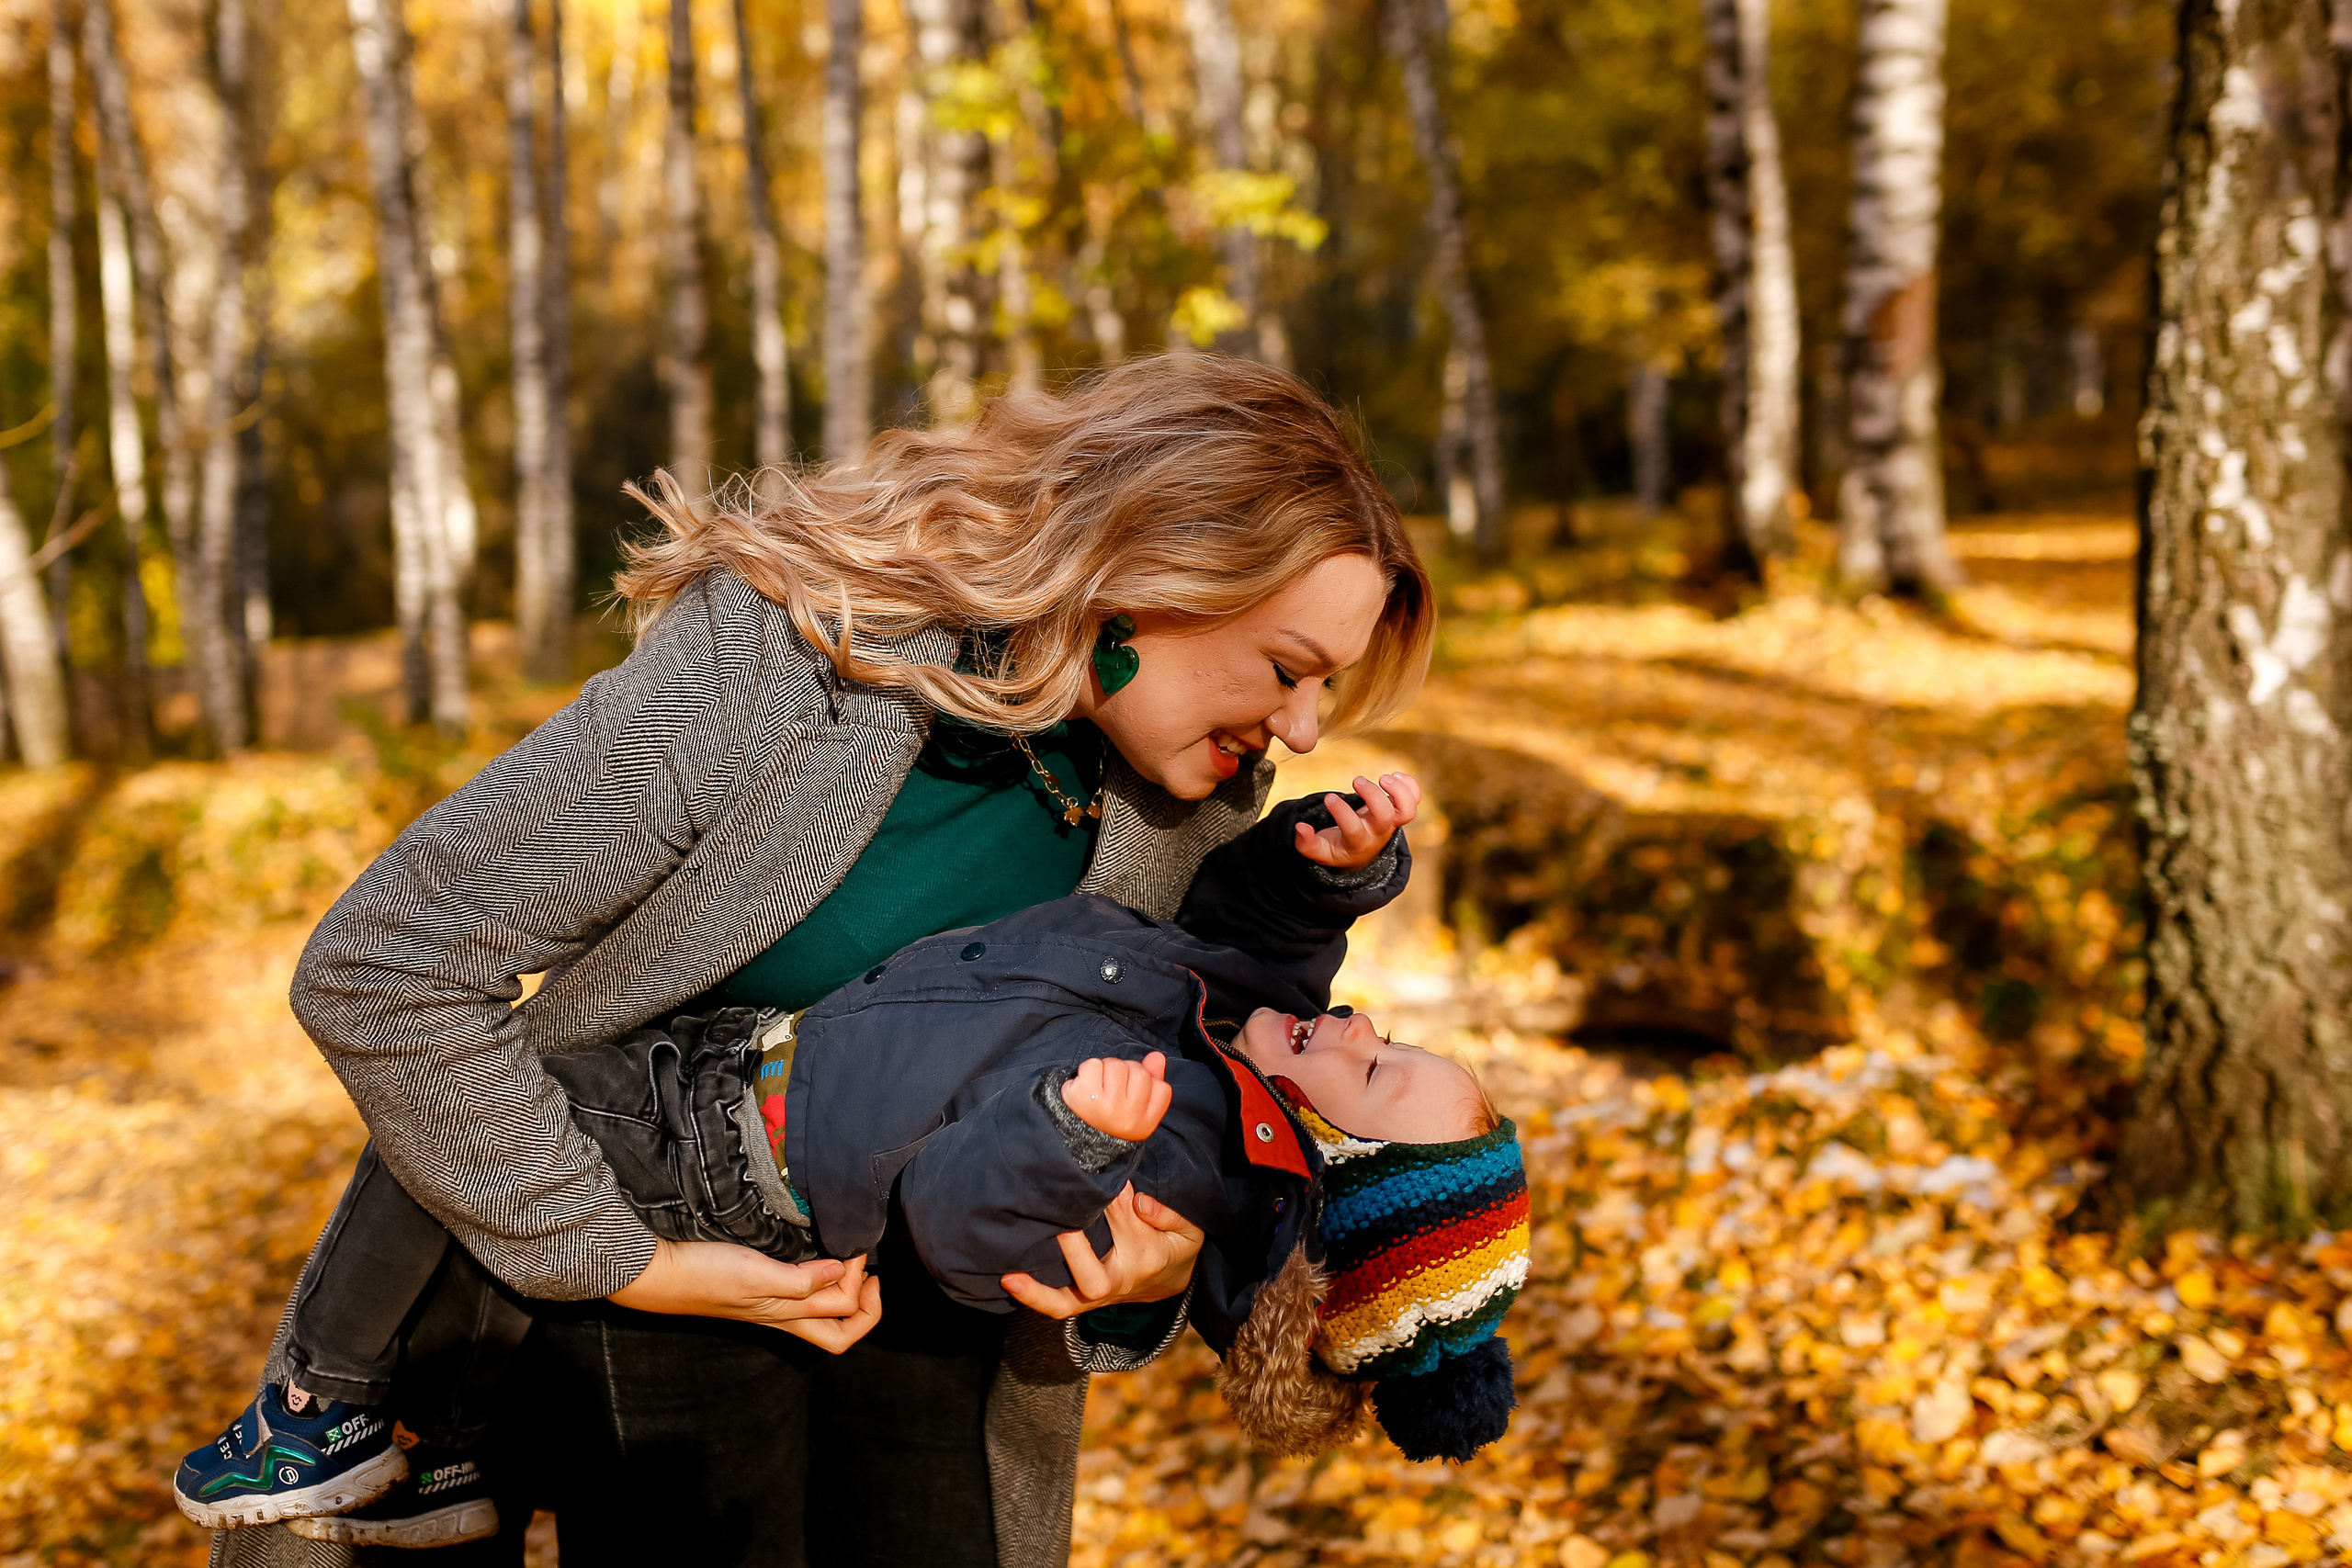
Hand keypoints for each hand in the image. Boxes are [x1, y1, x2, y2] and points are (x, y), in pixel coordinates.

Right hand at [609, 1239, 882, 1353]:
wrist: (659, 1271)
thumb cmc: (705, 1276)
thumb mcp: (757, 1276)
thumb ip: (801, 1280)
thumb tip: (844, 1274)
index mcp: (788, 1316)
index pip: (845, 1329)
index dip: (864, 1300)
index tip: (858, 1258)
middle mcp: (784, 1313)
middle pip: (839, 1327)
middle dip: (865, 1303)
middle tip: (866, 1264)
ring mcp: (769, 1300)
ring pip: (821, 1308)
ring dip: (845, 1287)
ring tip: (849, 1256)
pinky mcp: (756, 1283)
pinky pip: (799, 1287)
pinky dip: (818, 1272)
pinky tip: (815, 1250)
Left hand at [1000, 1185, 1204, 1318]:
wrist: (1169, 1277)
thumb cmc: (1174, 1242)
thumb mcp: (1189, 1226)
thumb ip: (1171, 1213)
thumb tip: (1140, 1202)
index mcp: (1147, 1256)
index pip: (1125, 1220)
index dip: (1111, 1194)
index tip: (1097, 1169)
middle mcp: (1120, 1280)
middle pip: (1095, 1272)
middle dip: (1075, 1248)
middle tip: (1059, 1221)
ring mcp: (1099, 1294)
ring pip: (1069, 1299)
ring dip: (1039, 1290)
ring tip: (1011, 1273)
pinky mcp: (1083, 1300)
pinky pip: (1059, 1305)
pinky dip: (1034, 1297)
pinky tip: (1008, 1279)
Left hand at [1062, 1052, 1172, 1140]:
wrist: (1079, 1138)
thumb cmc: (1112, 1119)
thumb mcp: (1139, 1109)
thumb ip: (1153, 1080)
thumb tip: (1157, 1056)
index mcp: (1145, 1121)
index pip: (1161, 1086)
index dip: (1148, 1084)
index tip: (1133, 1095)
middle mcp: (1128, 1115)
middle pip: (1138, 1070)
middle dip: (1126, 1072)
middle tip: (1113, 1089)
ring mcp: (1106, 1105)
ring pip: (1116, 1064)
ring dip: (1106, 1069)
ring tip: (1099, 1087)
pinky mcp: (1083, 1095)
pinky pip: (1093, 1064)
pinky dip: (1088, 1070)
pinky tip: (1086, 1086)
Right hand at [1294, 772, 1421, 870]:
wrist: (1360, 852)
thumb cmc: (1338, 847)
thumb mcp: (1320, 851)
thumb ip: (1307, 843)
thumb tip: (1299, 828)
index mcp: (1358, 843)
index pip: (1353, 830)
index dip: (1342, 814)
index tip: (1329, 798)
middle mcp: (1378, 832)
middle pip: (1385, 817)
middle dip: (1374, 797)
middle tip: (1356, 781)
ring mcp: (1391, 822)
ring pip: (1407, 811)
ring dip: (1399, 791)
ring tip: (1383, 777)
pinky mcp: (1398, 811)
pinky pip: (1415, 799)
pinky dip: (1410, 785)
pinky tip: (1395, 774)